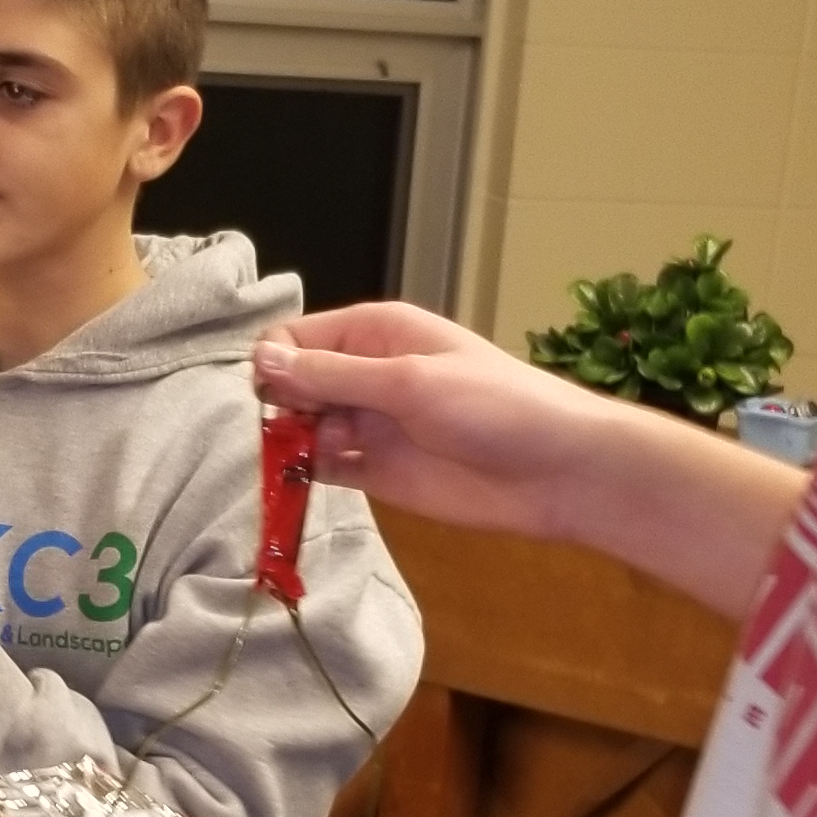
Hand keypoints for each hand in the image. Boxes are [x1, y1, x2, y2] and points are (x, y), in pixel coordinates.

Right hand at [251, 303, 613, 538]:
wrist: (555, 472)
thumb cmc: (493, 407)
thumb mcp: (409, 382)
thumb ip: (334, 375)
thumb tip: (261, 360)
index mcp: (374, 332)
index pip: (296, 338)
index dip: (274, 364)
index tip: (272, 397)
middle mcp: (364, 374)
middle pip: (292, 383)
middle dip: (277, 406)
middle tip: (286, 434)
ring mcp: (368, 424)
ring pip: (302, 427)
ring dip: (288, 443)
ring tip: (298, 462)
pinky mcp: (374, 471)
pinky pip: (323, 467)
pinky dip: (304, 475)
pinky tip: (299, 484)